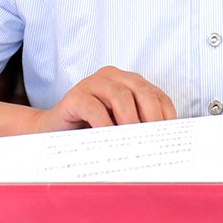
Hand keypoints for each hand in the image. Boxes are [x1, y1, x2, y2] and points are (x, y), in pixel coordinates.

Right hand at [35, 66, 176, 131]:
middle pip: (142, 91)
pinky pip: (93, 107)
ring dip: (131, 120)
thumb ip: (139, 128)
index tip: (171, 137)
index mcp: (129, 81)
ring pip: (120, 95)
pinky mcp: (74, 96)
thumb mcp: (120, 126)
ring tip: (135, 142)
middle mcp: (113, 77)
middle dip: (152, 116)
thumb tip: (163, 145)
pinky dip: (105, 124)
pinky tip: (109, 139)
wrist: (51, 131)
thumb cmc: (90, 130)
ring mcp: (92, 83)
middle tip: (156, 141)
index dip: (167, 114)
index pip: (157, 94)